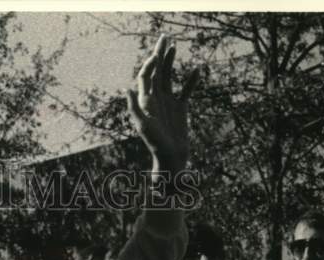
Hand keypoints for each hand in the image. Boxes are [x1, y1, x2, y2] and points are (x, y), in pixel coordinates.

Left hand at [128, 35, 199, 170]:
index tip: (156, 54)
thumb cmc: (155, 144)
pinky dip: (192, 80)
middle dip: (159, 54)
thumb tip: (126, 90)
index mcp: (146, 101)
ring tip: (174, 46)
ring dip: (170, 62)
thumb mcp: (144, 126)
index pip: (146, 76)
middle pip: (157, 72)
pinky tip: (197, 70)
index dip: (150, 64)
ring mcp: (168, 102)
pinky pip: (186, 91)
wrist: (170, 157)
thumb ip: (135, 108)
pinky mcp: (180, 108)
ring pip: (169, 77)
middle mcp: (156, 99)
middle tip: (164, 37)